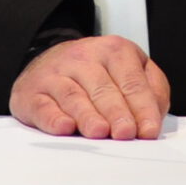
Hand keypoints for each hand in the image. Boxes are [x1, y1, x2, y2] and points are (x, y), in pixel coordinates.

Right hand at [10, 36, 170, 139]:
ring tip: (99, 132)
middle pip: (103, 88)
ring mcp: (56, 74)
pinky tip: (64, 127)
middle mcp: (83, 58)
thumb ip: (151, 89)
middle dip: (117, 112)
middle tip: (126, 133)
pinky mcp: (32, 92)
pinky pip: (43, 106)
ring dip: (87, 115)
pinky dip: (53, 118)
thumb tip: (154, 117)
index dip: (142, 107)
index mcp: (114, 51)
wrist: (49, 62)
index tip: (148, 131)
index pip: (132, 82)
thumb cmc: (98, 75)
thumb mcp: (129, 70)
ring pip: (73, 95)